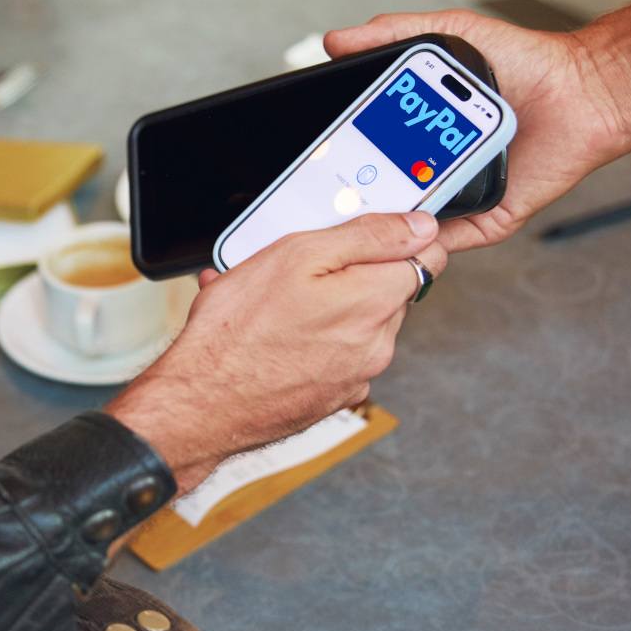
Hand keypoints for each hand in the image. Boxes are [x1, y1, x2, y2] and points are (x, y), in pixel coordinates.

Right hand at [106, 212, 445, 493]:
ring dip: (328, 306)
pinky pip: (337, 354)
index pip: (429, 255)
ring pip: (358, 322)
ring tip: (273, 303)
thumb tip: (419, 226)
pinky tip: (274, 333)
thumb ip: (368, 237)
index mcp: (375, 301)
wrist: (202, 404)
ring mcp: (357, 375)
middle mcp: (376, 344)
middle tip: (303, 267)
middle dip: (355, 272)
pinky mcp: (334, 396)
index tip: (401, 228)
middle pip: (389, 288)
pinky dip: (314, 339)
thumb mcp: (298, 256)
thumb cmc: (237, 332)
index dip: (412, 234)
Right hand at [323, 9, 628, 251]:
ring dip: (380, 224)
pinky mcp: (483, 222)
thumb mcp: (448, 37)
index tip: (313, 156)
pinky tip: (400, 233)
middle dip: (351, 195)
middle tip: (322, 194)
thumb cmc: (523, 65)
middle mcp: (431, 169)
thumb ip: (392, 34)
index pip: (366, 152)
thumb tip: (336, 40)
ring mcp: (456, 199)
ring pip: (407, 223)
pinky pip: (446, 242)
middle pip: (379, 192)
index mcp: (416, 135)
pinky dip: (423, 243)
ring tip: (351, 220)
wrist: (583, 91)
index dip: (338, 156)